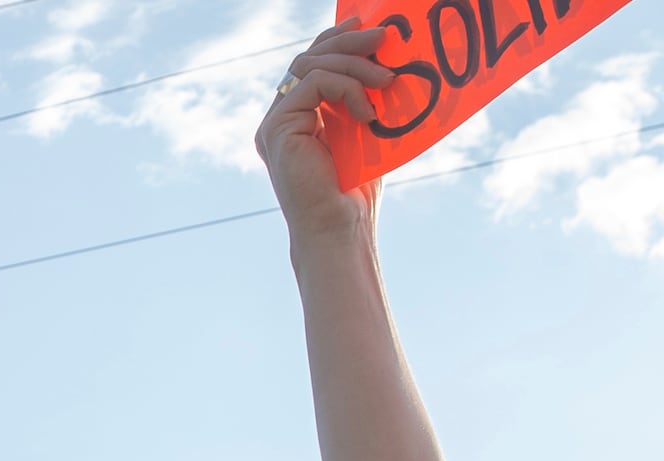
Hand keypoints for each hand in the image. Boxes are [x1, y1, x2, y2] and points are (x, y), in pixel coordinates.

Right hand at [255, 25, 396, 235]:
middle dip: (348, 42)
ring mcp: (275, 122)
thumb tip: (387, 62)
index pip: (313, 64)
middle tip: (384, 36)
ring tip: (388, 79)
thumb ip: (361, 100)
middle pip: (309, 57)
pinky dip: (346, 88)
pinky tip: (367, 112)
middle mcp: (280, 117)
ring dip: (354, 64)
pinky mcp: (277, 127)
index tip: (368, 26)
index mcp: (298, 117)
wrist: (339, 231)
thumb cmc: (355, 194)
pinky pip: (313, 83)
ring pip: (310, 65)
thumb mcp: (363, 134)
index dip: (338, 39)